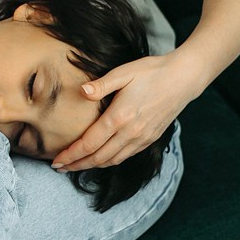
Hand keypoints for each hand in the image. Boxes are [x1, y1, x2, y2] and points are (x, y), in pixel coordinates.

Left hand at [51, 55, 189, 171]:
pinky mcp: (150, 139)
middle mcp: (130, 132)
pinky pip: (126, 156)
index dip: (71, 155)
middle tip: (59, 168)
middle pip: (98, 157)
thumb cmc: (152, 71)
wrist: (184, 78)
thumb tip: (81, 91)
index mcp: (119, 117)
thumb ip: (101, 84)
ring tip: (76, 166)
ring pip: (112, 160)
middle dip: (77, 165)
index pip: (89, 143)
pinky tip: (101, 158)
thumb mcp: (124, 72)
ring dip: (92, 166)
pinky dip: (109, 161)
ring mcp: (142, 138)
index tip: (56, 161)